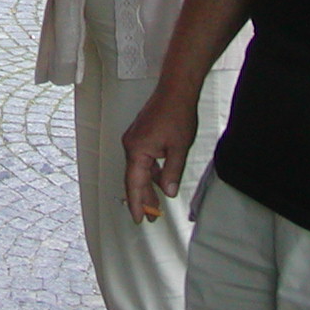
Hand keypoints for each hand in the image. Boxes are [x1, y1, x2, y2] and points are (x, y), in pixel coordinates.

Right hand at [122, 86, 197, 223]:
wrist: (175, 90)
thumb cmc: (176, 114)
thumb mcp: (178, 149)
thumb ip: (172, 173)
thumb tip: (168, 192)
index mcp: (137, 150)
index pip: (134, 183)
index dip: (136, 203)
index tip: (139, 219)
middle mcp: (131, 145)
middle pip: (134, 178)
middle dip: (142, 198)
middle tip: (150, 217)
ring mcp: (135, 139)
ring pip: (139, 169)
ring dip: (147, 185)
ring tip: (155, 203)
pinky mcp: (141, 134)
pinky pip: (142, 159)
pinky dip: (150, 172)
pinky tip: (159, 180)